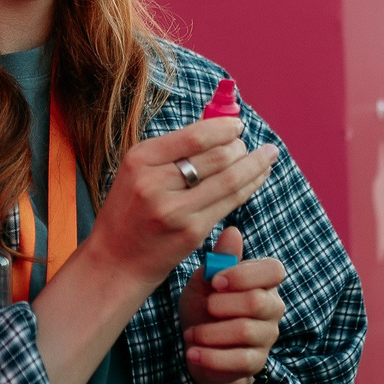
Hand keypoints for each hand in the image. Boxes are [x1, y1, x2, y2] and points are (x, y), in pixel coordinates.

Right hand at [81, 116, 280, 292]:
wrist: (116, 260)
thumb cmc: (130, 211)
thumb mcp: (137, 172)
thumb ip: (173, 149)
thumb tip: (215, 123)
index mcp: (140, 159)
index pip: (194, 136)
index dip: (224, 128)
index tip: (238, 125)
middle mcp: (155, 183)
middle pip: (216, 156)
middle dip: (240, 147)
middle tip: (248, 145)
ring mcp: (175, 210)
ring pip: (229, 180)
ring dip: (254, 164)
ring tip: (267, 155)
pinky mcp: (192, 232)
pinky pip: (230, 202)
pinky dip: (250, 186)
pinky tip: (259, 176)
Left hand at [179, 226, 284, 383]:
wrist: (198, 347)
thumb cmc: (203, 306)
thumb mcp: (204, 281)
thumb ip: (219, 260)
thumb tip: (232, 231)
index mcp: (264, 281)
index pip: (273, 271)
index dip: (244, 275)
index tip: (215, 281)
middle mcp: (272, 307)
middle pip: (257, 302)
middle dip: (223, 305)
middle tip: (204, 308)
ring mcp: (267, 336)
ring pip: (245, 331)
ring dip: (210, 333)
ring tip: (191, 334)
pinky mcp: (257, 362)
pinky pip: (239, 360)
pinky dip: (211, 357)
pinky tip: (192, 352)